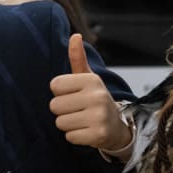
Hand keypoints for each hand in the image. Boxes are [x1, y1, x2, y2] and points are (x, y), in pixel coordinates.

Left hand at [49, 34, 130, 153]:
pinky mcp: (98, 135)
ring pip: (60, 123)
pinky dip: (76, 137)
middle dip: (63, 111)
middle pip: (54, 106)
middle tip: (79, 110)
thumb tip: (75, 35)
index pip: (54, 85)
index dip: (61, 93)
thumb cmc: (95, 99)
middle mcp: (97, 96)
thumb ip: (78, 58)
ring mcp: (99, 116)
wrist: (118, 126)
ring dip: (69, 124)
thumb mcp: (88, 78)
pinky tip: (87, 131)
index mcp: (91, 80)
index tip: (75, 95)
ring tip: (83, 120)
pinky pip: (69, 137)